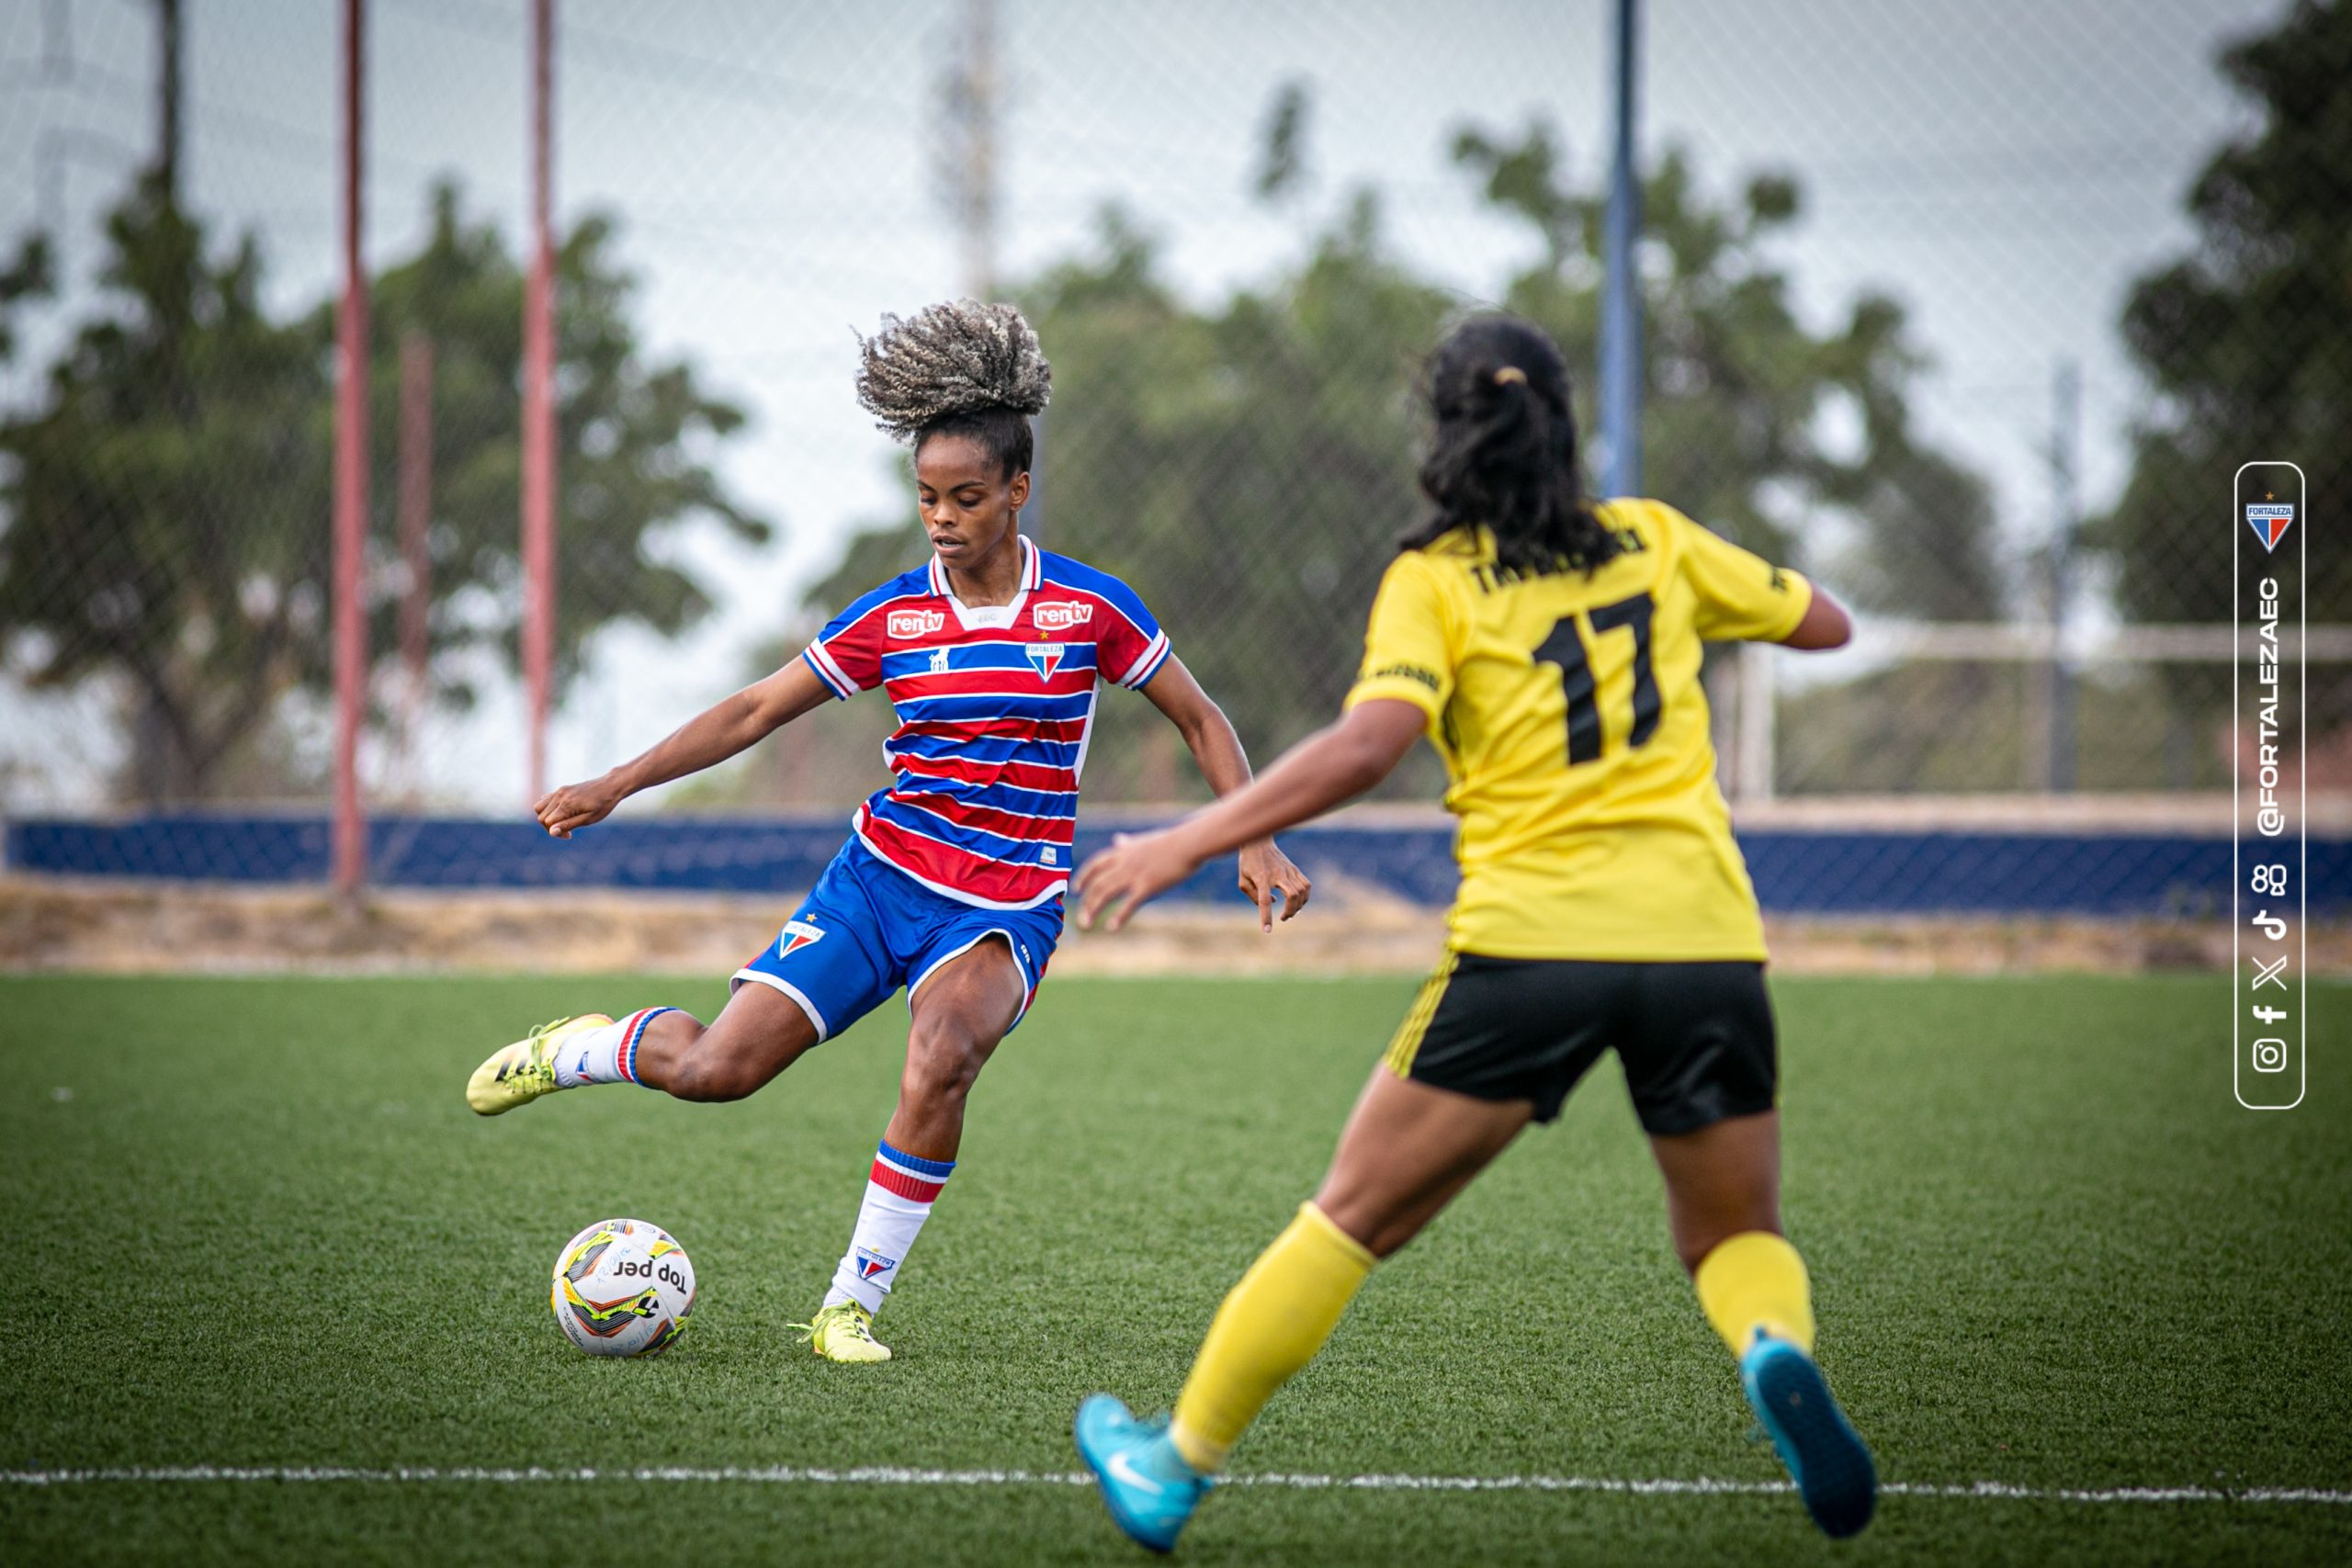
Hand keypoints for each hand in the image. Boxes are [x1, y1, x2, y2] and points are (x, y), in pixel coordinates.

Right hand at [534, 774, 624, 838]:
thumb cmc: (603, 804)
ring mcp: (559, 791)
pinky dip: (548, 809)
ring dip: (546, 818)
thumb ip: (569, 824)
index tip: (570, 835)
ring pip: (539, 807)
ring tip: (562, 822)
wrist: (610, 786)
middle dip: (550, 827)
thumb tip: (551, 832)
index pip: (547, 822)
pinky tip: (562, 813)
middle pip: (541, 816)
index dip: (556, 832)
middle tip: (568, 830)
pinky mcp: (561, 789)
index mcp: (567, 804)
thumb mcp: (589, 819)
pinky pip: (545, 799)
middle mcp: (560, 796)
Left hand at [1073, 828, 1204, 932]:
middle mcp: (1123, 863)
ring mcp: (1134, 874)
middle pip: (1097, 884)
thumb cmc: (1171, 842)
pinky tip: (1111, 927)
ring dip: (1093, 909)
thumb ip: (1127, 843)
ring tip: (1085, 924)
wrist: (1188, 843)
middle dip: (1086, 902)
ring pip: (1105, 893)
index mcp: (1123, 852)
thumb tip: (1117, 839)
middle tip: (1080, 919)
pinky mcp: (1147, 886)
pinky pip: (1128, 903)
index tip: (1075, 890)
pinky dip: (1118, 916)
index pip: (1095, 864)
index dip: (1083, 877)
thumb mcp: (1143, 840)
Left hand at [1237, 839, 1311, 932]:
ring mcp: (1288, 870)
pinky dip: (1305, 896)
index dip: (1266, 917)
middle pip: (1292, 895)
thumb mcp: (1243, 880)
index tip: (1267, 930)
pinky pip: (1306, 885)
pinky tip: (1299, 901)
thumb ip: (1254, 895)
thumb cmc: (1248, 863)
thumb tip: (1273, 903)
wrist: (1259, 842)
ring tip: (1291, 912)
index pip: (1264, 901)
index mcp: (1261, 878)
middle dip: (1290, 911)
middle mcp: (1278, 874)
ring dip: (1299, 905)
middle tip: (1284, 918)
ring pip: (1302, 891)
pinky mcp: (1294, 869)